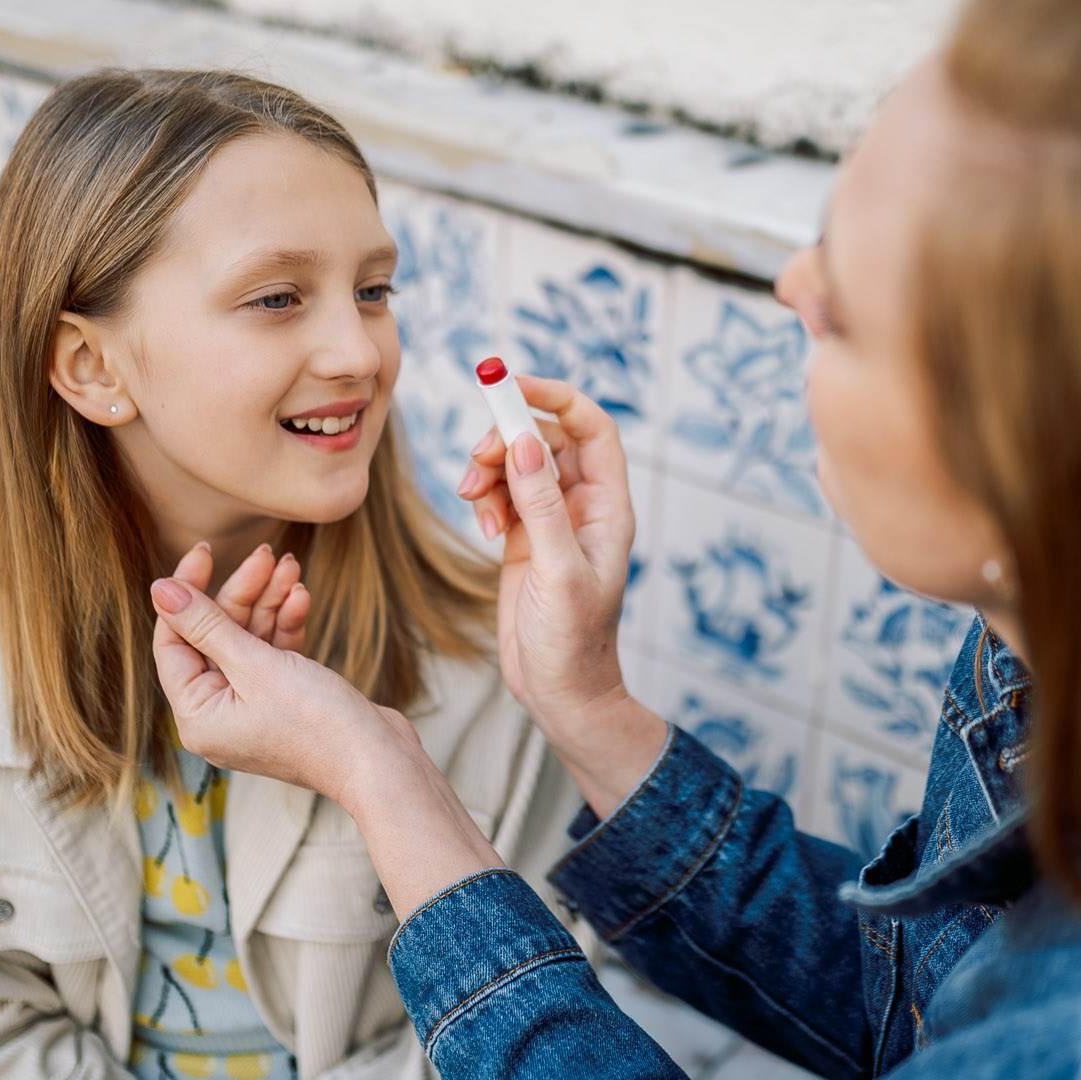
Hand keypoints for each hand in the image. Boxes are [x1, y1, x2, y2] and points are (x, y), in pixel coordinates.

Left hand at [151, 571, 505, 916]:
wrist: (380, 761)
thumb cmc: (317, 723)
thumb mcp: (255, 665)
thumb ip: (207, 624)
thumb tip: (160, 589)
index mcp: (197, 716)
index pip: (174, 642)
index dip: (187, 593)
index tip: (206, 551)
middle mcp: (219, 715)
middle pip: (215, 637)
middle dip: (242, 592)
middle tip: (267, 554)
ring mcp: (254, 708)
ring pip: (249, 640)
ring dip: (269, 602)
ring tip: (291, 567)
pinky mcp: (286, 701)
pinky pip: (275, 655)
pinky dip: (287, 626)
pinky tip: (302, 598)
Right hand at [457, 376, 666, 811]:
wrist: (559, 693)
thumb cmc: (573, 643)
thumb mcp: (558, 572)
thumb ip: (542, 507)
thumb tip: (527, 444)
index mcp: (608, 507)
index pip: (591, 428)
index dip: (556, 397)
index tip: (510, 385)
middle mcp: (582, 507)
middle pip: (545, 438)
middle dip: (508, 436)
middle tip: (479, 459)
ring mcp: (551, 521)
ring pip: (518, 463)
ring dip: (489, 467)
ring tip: (472, 497)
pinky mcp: (524, 539)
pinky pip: (501, 494)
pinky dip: (485, 497)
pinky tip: (482, 528)